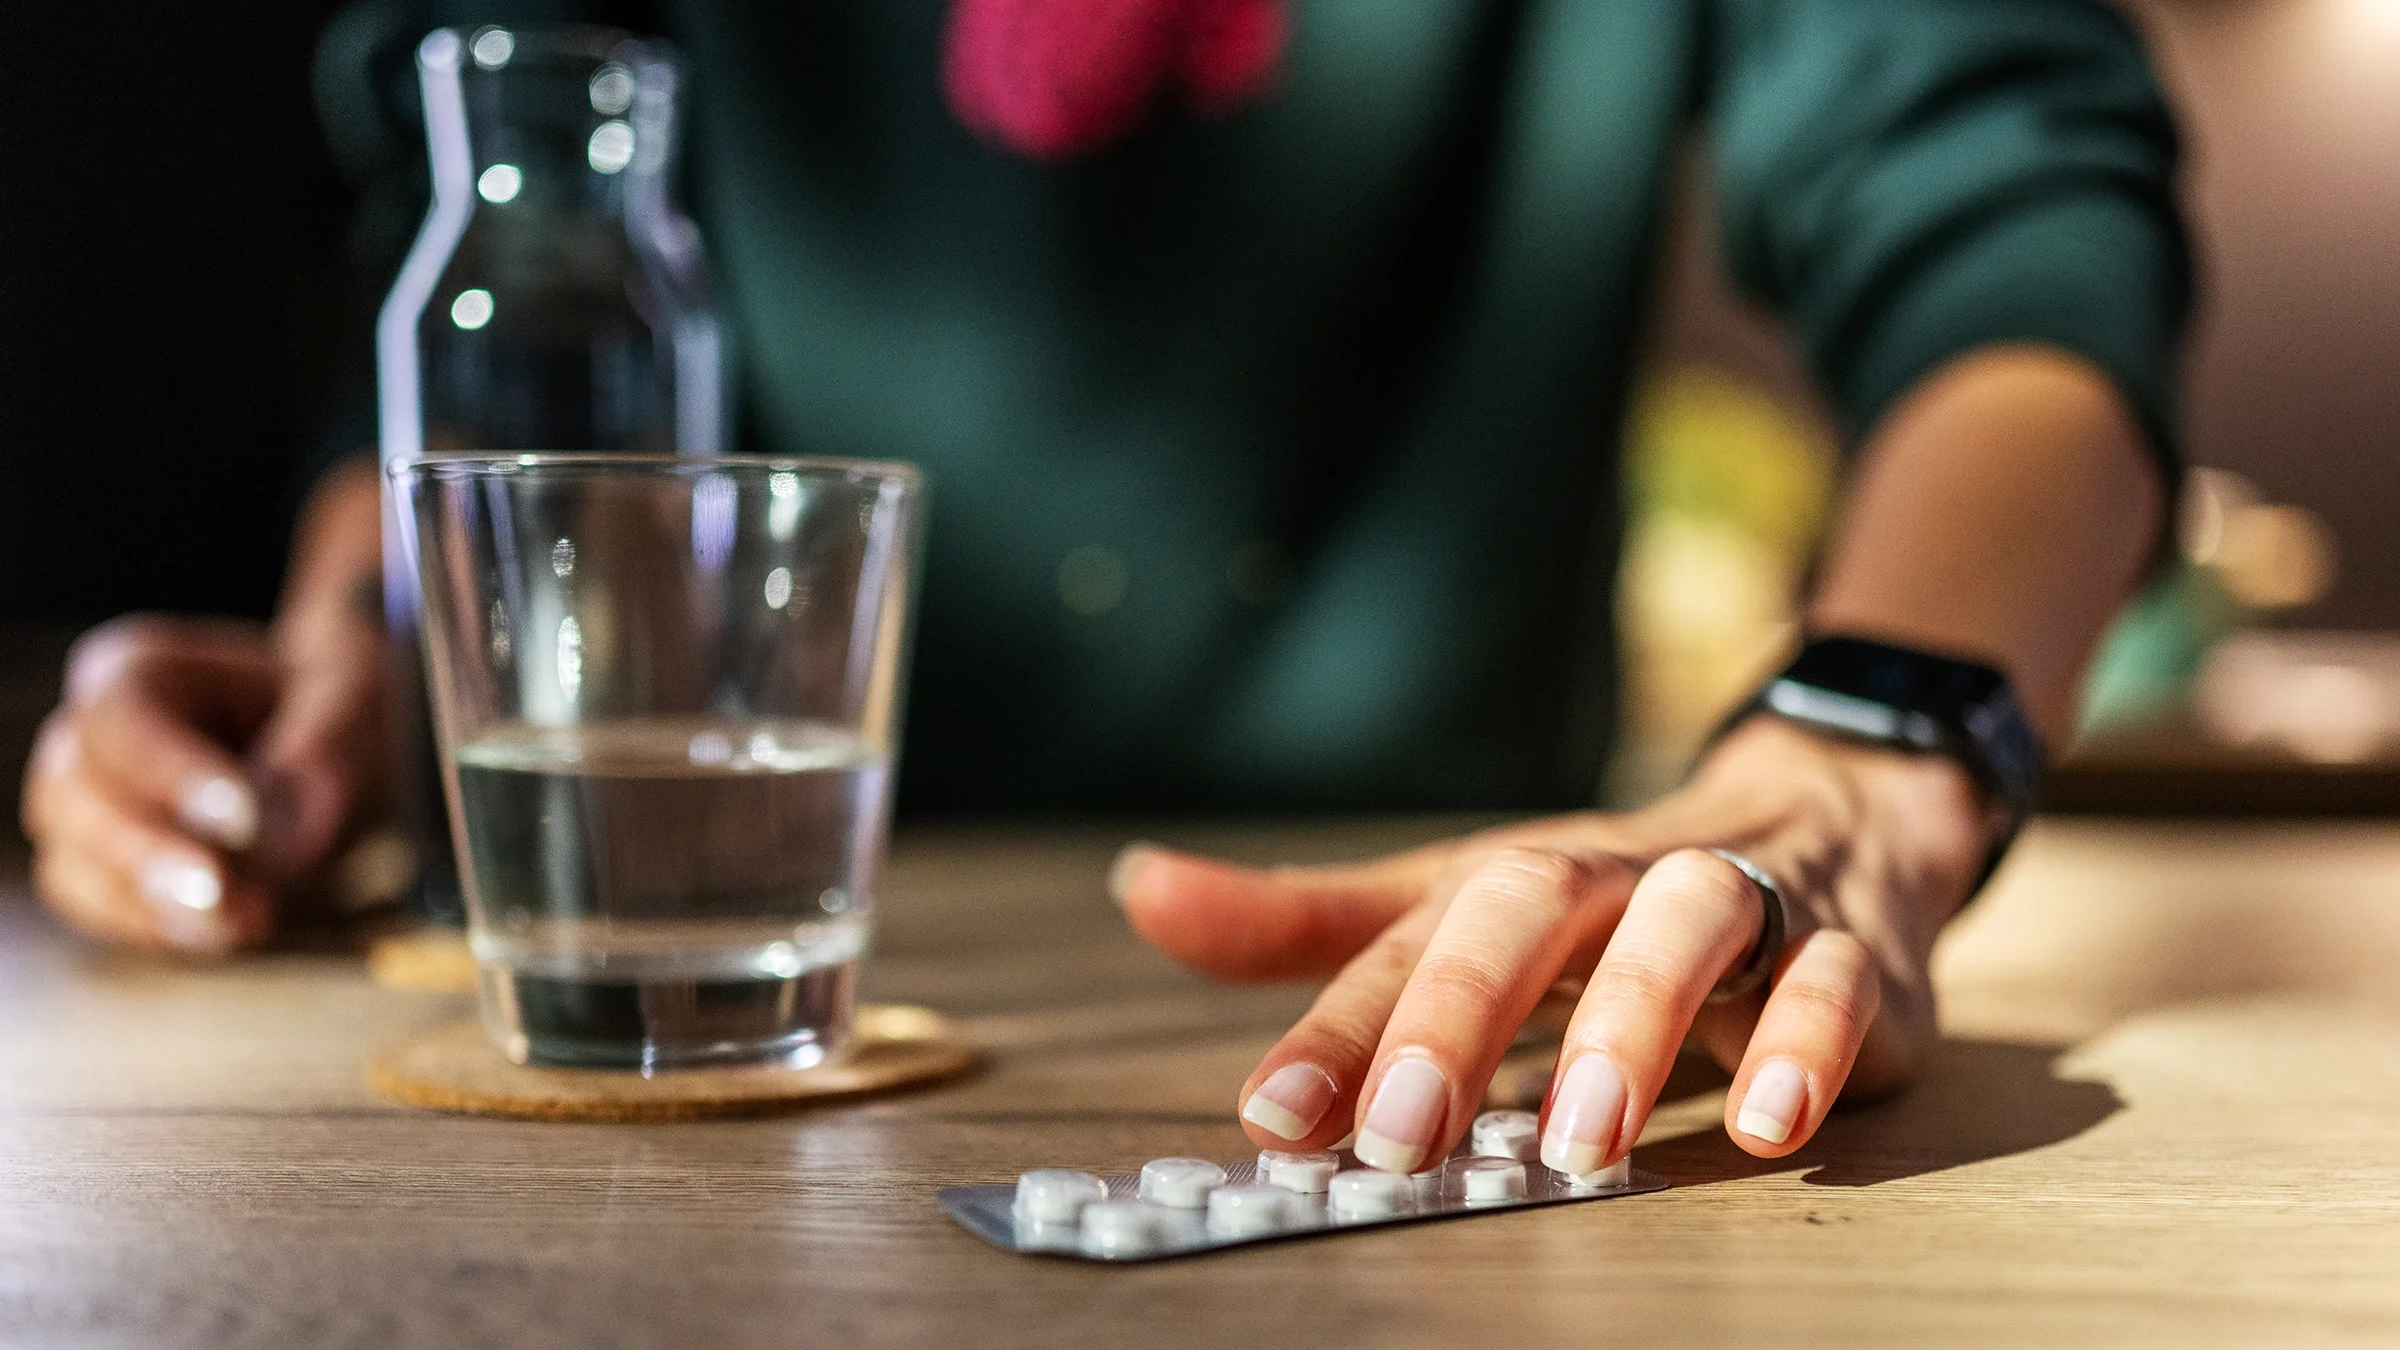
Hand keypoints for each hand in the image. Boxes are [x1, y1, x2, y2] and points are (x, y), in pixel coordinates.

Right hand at [20, 611, 386, 954]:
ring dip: (154, 900)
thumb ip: (319, 751)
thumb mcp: (353, 706)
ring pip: (72, 857)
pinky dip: (152, 924)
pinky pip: (91, 903)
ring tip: (248, 916)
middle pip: (76, 793)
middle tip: (228, 892)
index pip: (122, 718)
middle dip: (154, 851)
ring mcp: (82, 803)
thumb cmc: (335, 714)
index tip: (242, 821)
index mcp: (142, 669)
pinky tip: (222, 927)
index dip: (174, 773)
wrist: (342, 764)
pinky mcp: (95, 866)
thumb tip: (274, 829)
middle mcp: (92, 733)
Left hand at [1113, 716, 1993, 1172]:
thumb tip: (1141, 888)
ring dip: (1636, 1022)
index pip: (1411, 937)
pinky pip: (1837, 982)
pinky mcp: (1852, 958)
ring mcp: (1744, 907)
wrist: (1825, 821)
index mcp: (1516, 877)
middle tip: (1402, 1134)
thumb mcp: (1457, 904)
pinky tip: (1771, 1123)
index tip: (1273, 1117)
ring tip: (1583, 1137)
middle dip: (1461, 1016)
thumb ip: (1311, 925)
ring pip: (1694, 923)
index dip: (1337, 1025)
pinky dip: (1806, 1042)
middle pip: (1536, 906)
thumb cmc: (1604, 898)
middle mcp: (1618, 877)